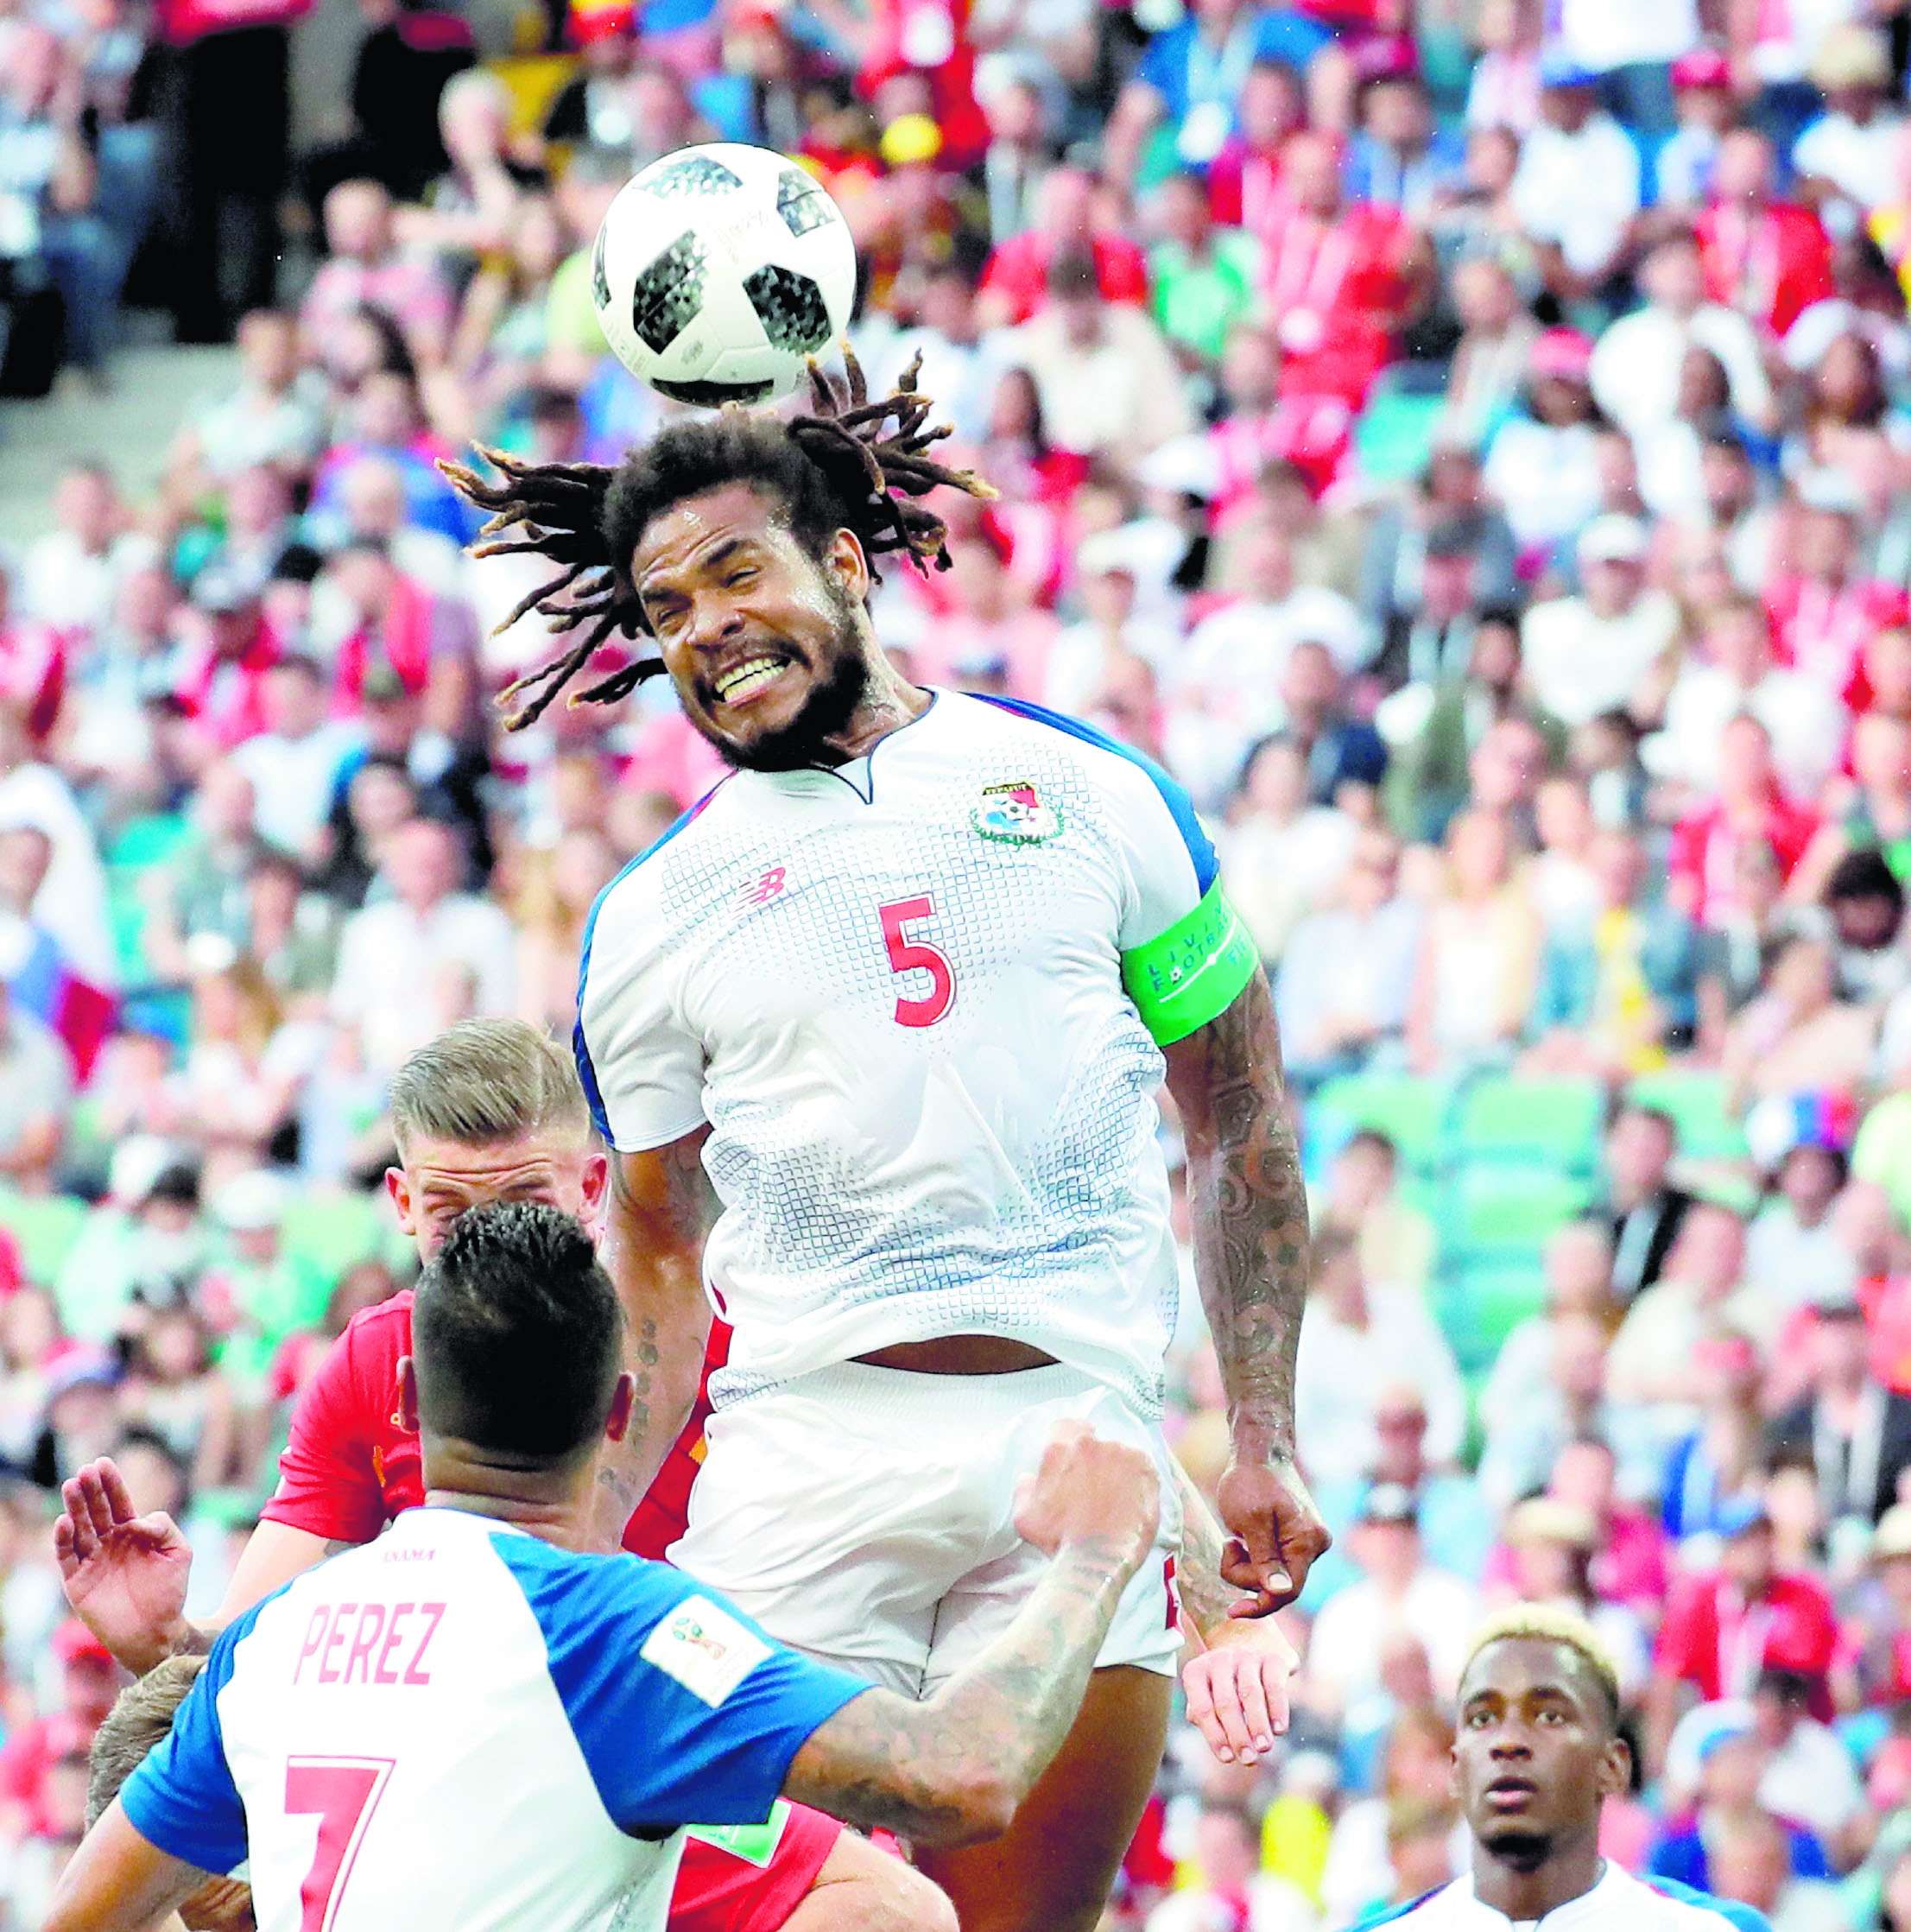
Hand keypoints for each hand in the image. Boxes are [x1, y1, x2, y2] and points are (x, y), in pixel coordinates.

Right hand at [55, 1458, 193, 1675]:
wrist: (157, 1632)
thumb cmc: (170, 1591)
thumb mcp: (179, 1552)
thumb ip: (165, 1528)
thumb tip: (140, 1521)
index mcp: (132, 1532)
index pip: (119, 1501)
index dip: (111, 1483)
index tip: (102, 1463)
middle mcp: (109, 1542)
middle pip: (96, 1510)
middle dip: (90, 1490)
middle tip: (84, 1470)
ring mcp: (92, 1561)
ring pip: (80, 1529)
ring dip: (74, 1507)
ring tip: (71, 1486)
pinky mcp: (78, 1582)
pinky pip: (67, 1557)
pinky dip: (63, 1540)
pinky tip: (64, 1521)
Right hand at [1014, 1420, 1160, 1574]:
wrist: (1096, 1563)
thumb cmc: (1058, 1541)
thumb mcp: (1024, 1515)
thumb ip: (1025, 1487)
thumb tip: (1031, 1477)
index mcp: (1060, 1448)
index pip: (1065, 1426)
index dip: (1068, 1441)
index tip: (1074, 1459)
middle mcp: (1092, 1444)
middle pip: (1093, 1441)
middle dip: (1093, 1459)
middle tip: (1093, 1485)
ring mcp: (1122, 1455)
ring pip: (1118, 1454)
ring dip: (1115, 1469)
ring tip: (1115, 1498)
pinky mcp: (1146, 1470)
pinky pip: (1141, 1467)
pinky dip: (1137, 1480)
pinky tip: (1132, 1500)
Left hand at [1182, 1614, 1297, 1765]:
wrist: (1249, 1640)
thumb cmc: (1223, 1682)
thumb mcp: (1207, 1694)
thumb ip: (1205, 1716)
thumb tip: (1217, 1740)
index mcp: (1197, 1671)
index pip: (1202, 1708)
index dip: (1214, 1735)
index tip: (1227, 1758)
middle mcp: (1219, 1660)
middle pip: (1226, 1702)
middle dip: (1237, 1734)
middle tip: (1248, 1759)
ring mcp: (1245, 1656)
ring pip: (1250, 1694)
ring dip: (1257, 1724)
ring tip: (1264, 1748)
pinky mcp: (1272, 1658)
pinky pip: (1274, 1685)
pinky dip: (1277, 1709)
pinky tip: (1279, 1730)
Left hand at [1215, 1453, 1328, 1612]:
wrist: (1259, 1455)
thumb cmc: (1251, 1482)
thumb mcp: (1251, 1520)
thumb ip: (1266, 1558)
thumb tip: (1281, 1593)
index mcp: (1308, 1541)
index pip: (1288, 1591)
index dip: (1260, 1605)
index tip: (1232, 1611)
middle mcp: (1315, 1547)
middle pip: (1277, 1586)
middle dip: (1247, 1573)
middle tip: (1230, 1544)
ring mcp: (1307, 1546)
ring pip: (1271, 1578)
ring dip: (1247, 1564)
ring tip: (1236, 1536)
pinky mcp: (1295, 1544)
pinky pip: (1271, 1567)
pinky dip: (1253, 1559)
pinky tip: (1245, 1538)